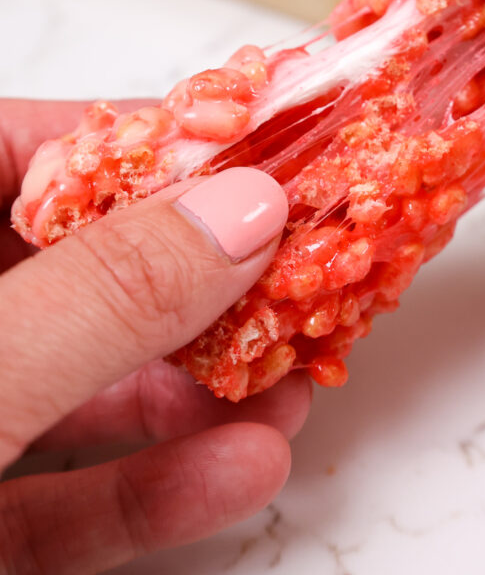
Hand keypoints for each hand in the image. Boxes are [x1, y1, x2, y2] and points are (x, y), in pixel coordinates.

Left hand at [0, 99, 310, 573]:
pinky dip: (151, 483)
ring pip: (83, 382)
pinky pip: (63, 492)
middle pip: (80, 268)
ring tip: (293, 383)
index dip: (151, 142)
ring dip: (197, 389)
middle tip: (303, 273)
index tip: (261, 154)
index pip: (32, 145)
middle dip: (200, 281)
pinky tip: (238, 468)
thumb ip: (104, 295)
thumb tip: (240, 214)